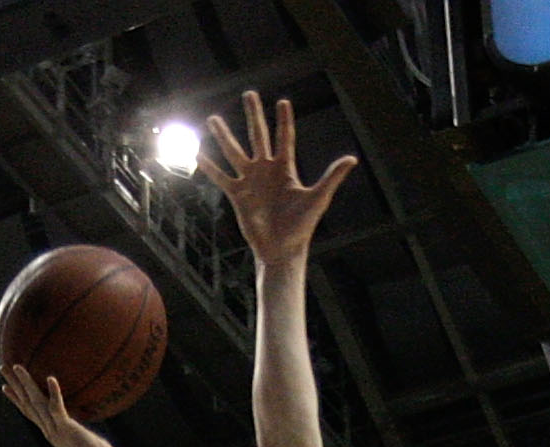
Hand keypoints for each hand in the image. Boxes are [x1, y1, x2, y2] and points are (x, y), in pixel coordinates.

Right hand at [0, 364, 116, 446]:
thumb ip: (75, 427)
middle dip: (14, 385)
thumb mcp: (80, 438)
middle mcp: (48, 429)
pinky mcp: (66, 428)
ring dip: (26, 383)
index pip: (28, 412)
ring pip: (36, 402)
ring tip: (17, 367)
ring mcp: (55, 428)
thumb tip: (81, 418)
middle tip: (2, 367)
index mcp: (49, 431)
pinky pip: (58, 408)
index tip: (5, 387)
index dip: (16, 399)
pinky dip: (54, 393)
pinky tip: (50, 378)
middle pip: (26, 403)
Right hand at [201, 91, 357, 265]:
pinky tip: (197, 153)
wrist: (282, 249)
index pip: (285, 138)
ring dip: (224, 135)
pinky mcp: (238, 195)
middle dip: (254, 115)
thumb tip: (352, 158)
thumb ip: (332, 176)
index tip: (283, 101)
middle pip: (259, 135)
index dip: (284, 120)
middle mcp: (266, 170)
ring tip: (213, 118)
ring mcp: (251, 181)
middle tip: (249, 94)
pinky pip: (221, 178)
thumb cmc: (302, 226)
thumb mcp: (318, 198)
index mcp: (286, 169)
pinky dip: (209, 167)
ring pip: (234, 152)